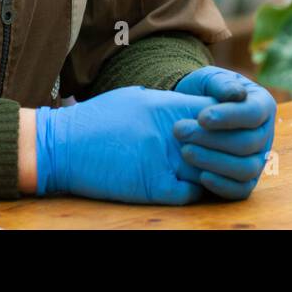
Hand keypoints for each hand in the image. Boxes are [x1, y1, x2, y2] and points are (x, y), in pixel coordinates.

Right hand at [35, 86, 216, 204]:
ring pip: (209, 169)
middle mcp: (170, 132)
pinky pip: (190, 193)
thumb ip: (166, 103)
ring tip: (214, 173)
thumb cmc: (96, 119)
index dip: (226, 121)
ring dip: (214, 173)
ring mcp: (162, 160)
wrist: (63, 145)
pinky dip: (196, 192)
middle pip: (220, 143)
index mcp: (167, 106)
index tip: (227, 128)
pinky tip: (192, 188)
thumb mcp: (135, 98)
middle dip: (228, 149)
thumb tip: (191, 110)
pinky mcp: (152, 186)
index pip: (216, 112)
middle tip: (228, 154)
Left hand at [172, 65, 276, 199]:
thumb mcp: (209, 79)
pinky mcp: (247, 179)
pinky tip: (200, 177)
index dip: (229, 117)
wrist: (192, 110)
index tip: (201, 117)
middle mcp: (265, 134)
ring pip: (246, 169)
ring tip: (185, 152)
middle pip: (247, 143)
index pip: (253, 114)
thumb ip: (222, 84)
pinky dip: (223, 186)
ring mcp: (258, 159)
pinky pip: (241, 190)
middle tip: (180, 131)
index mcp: (262, 105)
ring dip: (214, 162)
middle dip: (212, 139)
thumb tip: (238, 94)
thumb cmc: (204, 91)